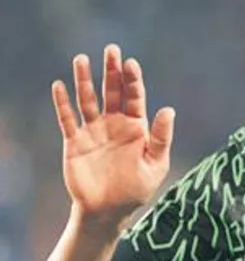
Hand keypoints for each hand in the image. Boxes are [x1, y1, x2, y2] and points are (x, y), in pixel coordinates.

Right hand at [52, 45, 174, 230]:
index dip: (133, 80)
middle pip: (112, 91)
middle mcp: (114, 124)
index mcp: (136, 128)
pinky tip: (59, 85)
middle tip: (111, 49)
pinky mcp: (74, 141)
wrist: (108, 211)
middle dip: (112, 71)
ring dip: (84, 80)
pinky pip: (67, 118)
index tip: (130, 62)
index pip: (135, 97)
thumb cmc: (136, 190)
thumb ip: (161, 137)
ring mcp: (93, 131)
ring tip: (81, 59)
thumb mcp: (155, 164)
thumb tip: (169, 108)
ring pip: (87, 100)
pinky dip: (62, 103)